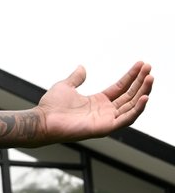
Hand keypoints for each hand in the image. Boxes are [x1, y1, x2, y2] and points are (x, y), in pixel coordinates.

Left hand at [37, 61, 152, 141]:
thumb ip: (76, 78)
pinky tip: (144, 97)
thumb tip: (81, 67)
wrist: (42, 120)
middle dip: (141, 81)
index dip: (132, 76)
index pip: (121, 87)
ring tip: (150, 78)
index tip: (142, 64)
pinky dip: (137, 109)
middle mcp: (105, 111)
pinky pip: (127, 119)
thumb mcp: (65, 86)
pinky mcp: (105, 128)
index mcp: (98, 101)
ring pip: (132, 106)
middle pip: (130, 95)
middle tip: (149, 68)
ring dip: (143, 92)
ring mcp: (106, 120)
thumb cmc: (50, 107)